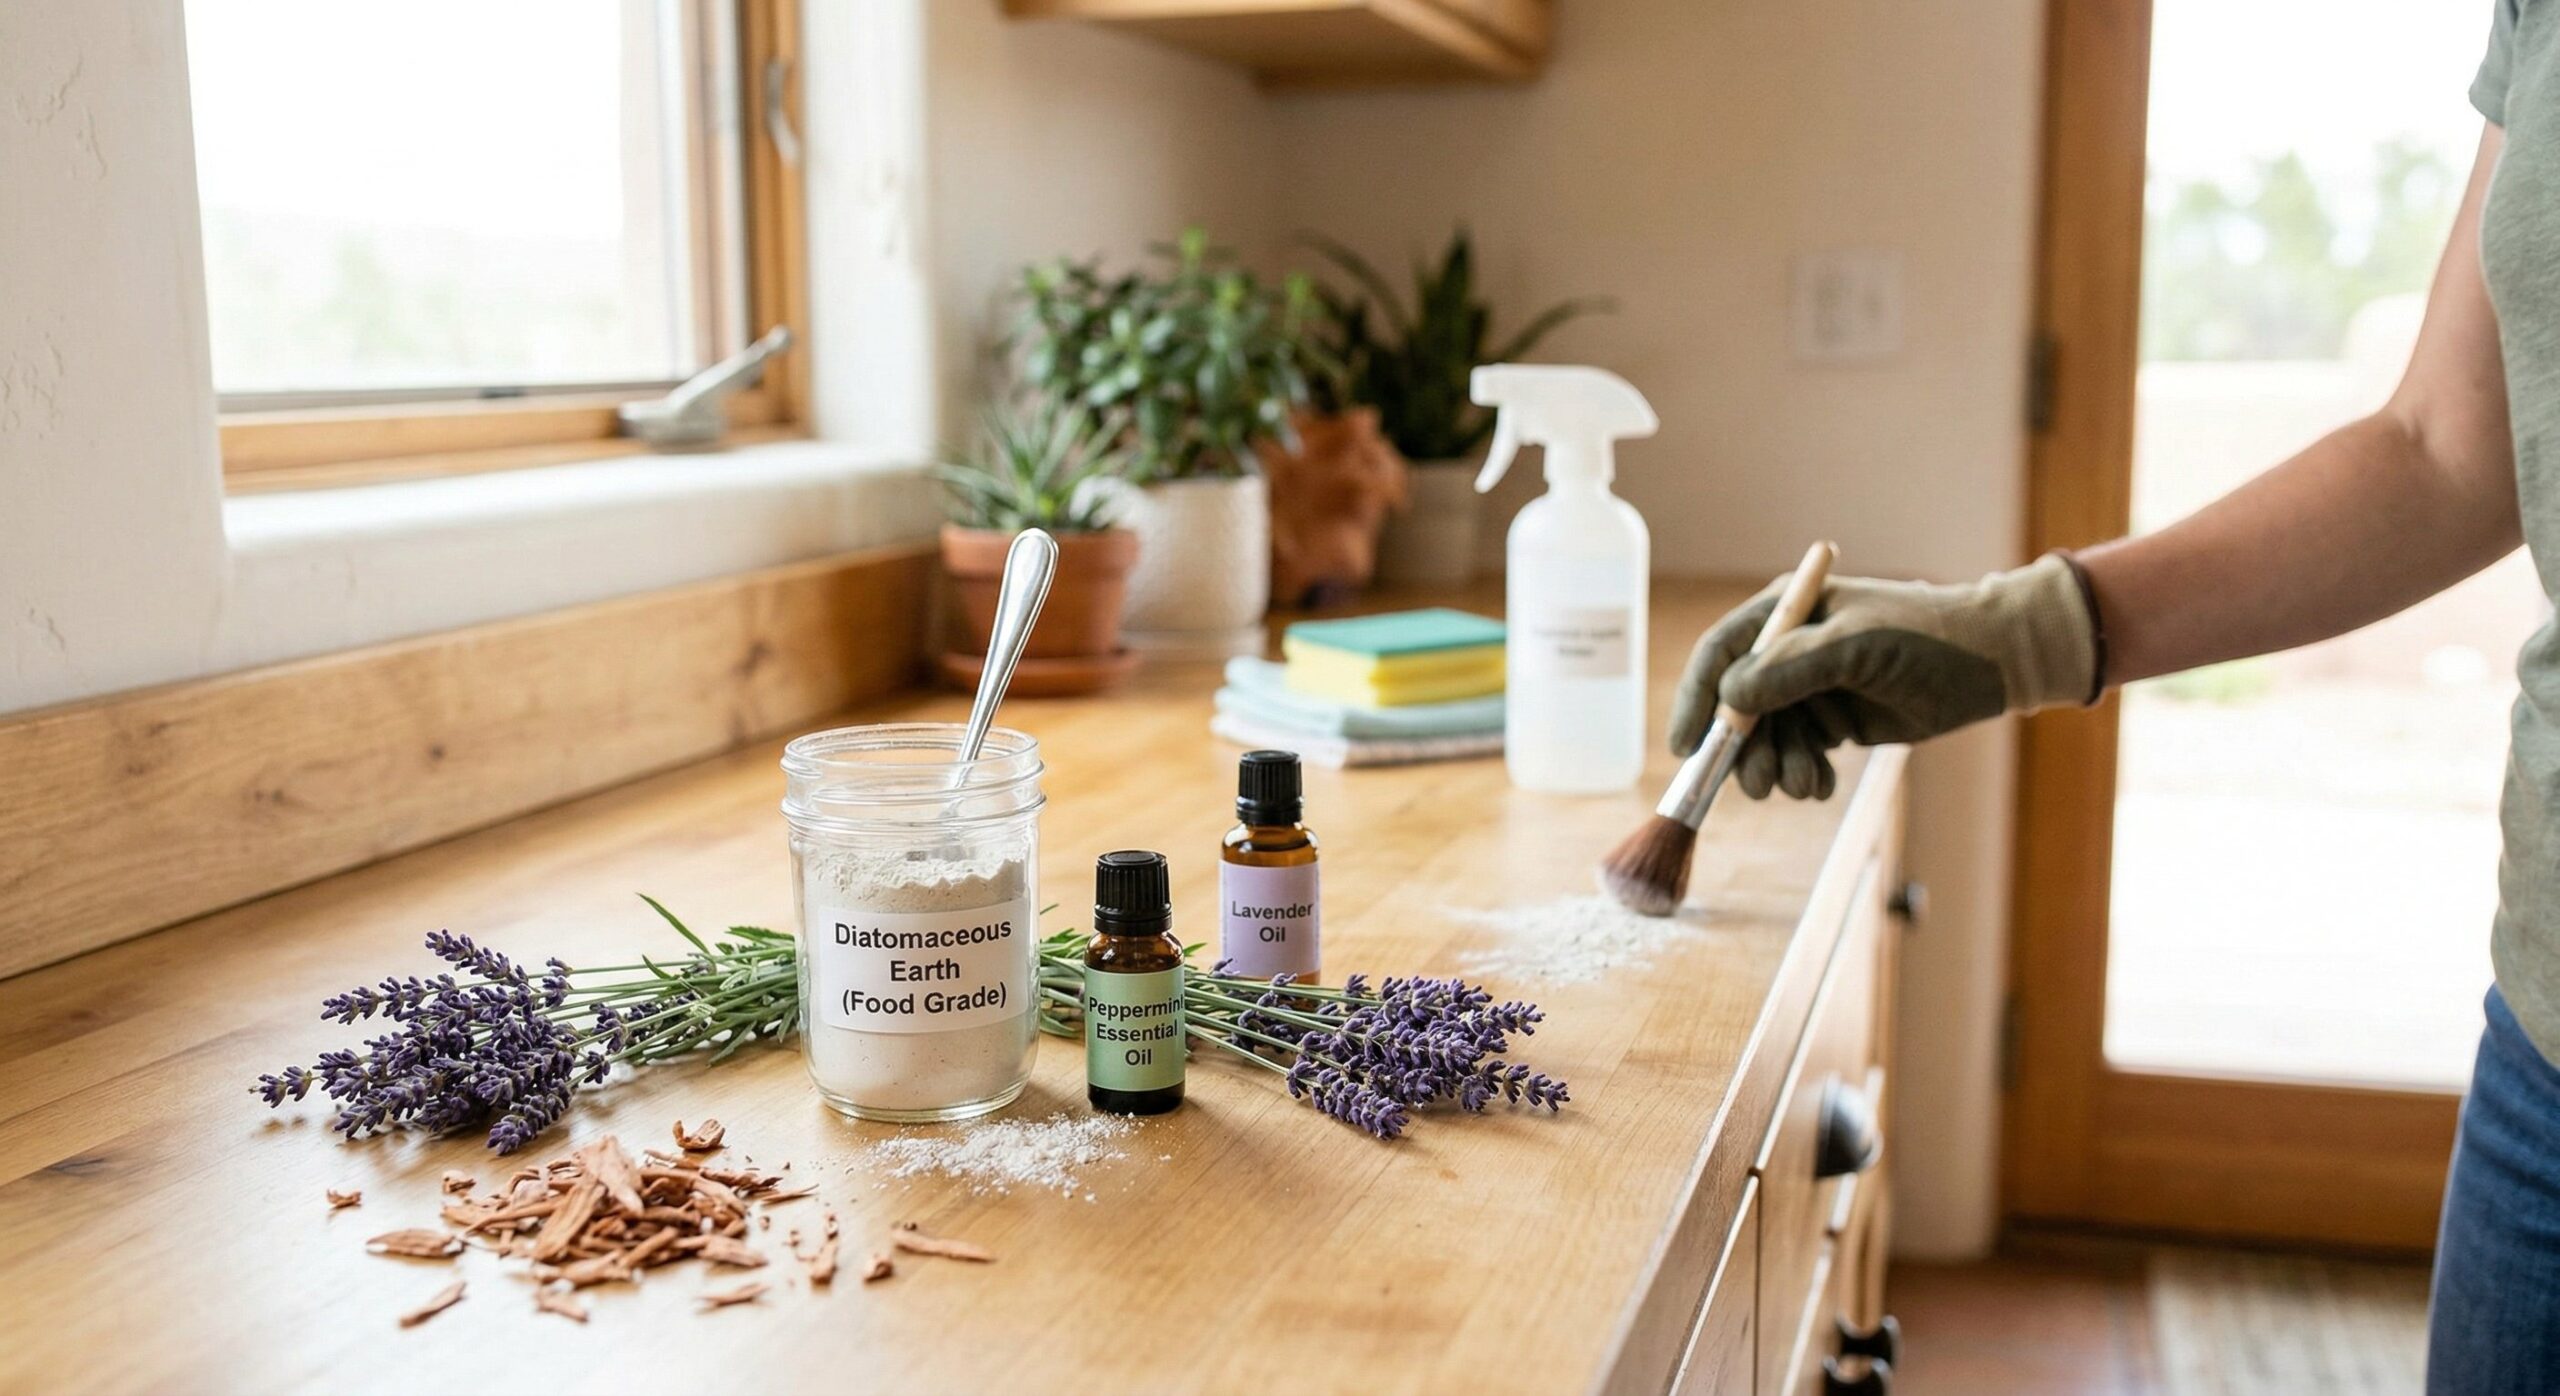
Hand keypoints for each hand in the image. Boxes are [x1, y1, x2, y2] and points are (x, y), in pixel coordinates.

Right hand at [1669, 554, 2099, 798]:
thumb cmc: (1925, 639)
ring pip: (1767, 738)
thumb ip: (1790, 669)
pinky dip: (1804, 775)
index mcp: (1785, 615)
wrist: (1992, 662)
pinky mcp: (1834, 720)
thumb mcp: (1855, 647)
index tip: (1686, 747)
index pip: (1720, 655)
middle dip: (1745, 750)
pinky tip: (1821, 784)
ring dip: (1780, 766)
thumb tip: (1729, 698)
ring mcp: (1810, 687)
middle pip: (1737, 707)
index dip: (1697, 701)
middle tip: (1760, 784)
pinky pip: (1799, 754)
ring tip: (1809, 784)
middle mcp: (1789, 651)